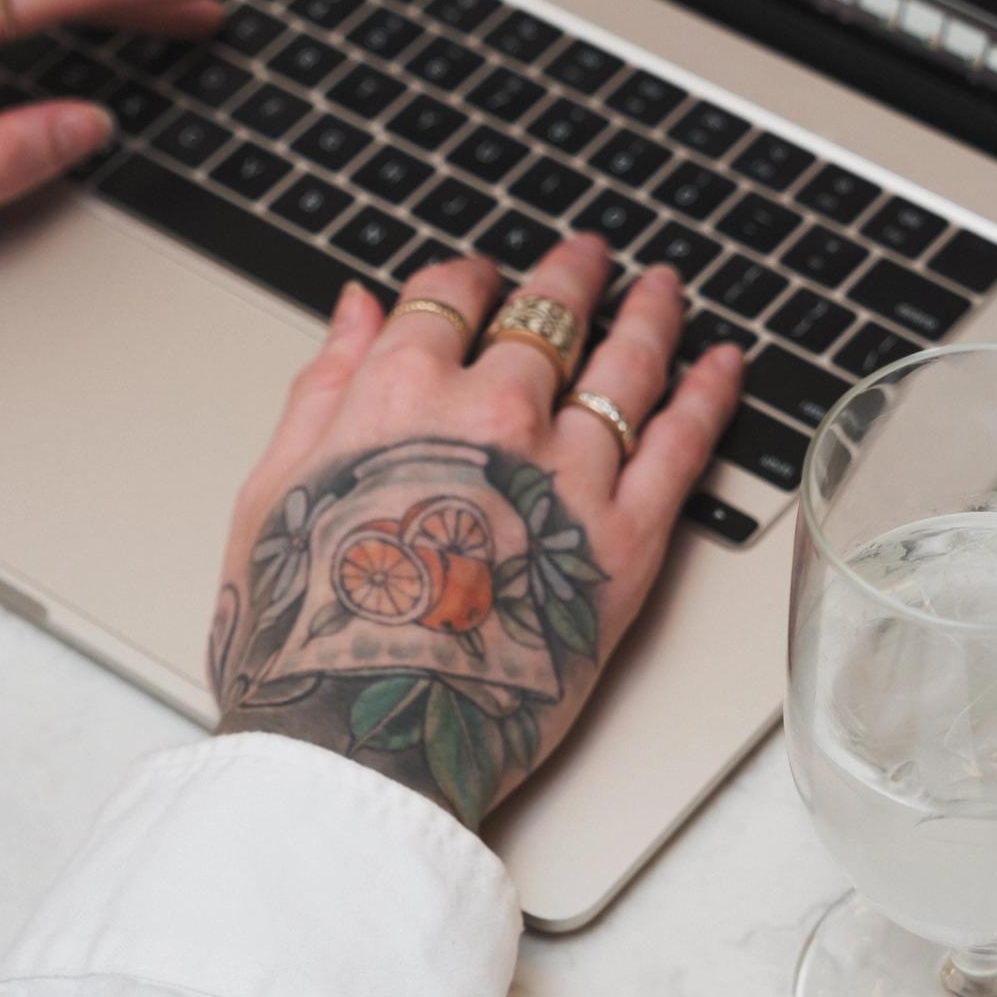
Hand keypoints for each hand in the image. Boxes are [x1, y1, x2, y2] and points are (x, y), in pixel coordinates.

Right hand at [207, 235, 744, 830]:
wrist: (359, 739)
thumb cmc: (304, 633)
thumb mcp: (272, 492)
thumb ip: (320, 389)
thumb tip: (352, 310)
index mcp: (399, 395)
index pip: (449, 297)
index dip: (470, 278)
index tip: (482, 276)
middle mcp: (493, 415)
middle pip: (546, 316)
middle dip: (568, 277)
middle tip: (587, 257)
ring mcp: (567, 474)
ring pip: (625, 363)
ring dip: (648, 314)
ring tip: (664, 289)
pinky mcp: (625, 542)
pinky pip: (684, 445)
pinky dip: (709, 394)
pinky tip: (724, 365)